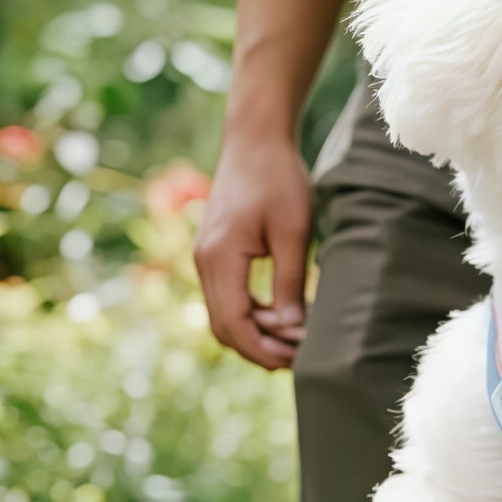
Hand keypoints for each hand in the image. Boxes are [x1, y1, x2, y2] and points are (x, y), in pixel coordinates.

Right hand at [193, 133, 311, 368]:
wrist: (254, 141)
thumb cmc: (278, 179)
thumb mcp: (293, 231)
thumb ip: (289, 282)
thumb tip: (292, 329)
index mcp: (220, 257)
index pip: (235, 323)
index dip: (263, 350)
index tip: (296, 361)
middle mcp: (204, 262)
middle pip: (224, 327)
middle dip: (258, 350)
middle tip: (297, 360)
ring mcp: (205, 258)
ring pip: (223, 316)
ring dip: (255, 335)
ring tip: (293, 343)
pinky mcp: (214, 254)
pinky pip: (226, 299)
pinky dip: (250, 316)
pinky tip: (280, 320)